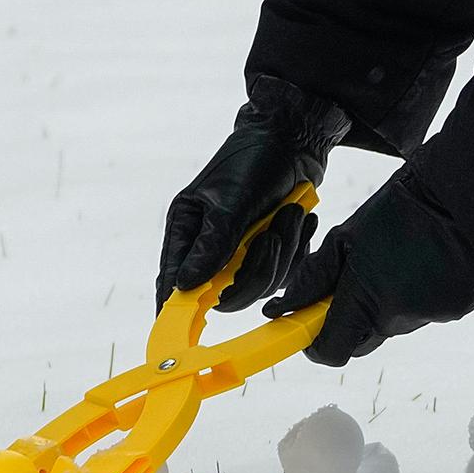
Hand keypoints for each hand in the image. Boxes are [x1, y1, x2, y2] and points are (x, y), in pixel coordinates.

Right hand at [157, 75, 349, 309]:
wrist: (295, 137)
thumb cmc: (254, 159)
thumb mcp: (232, 200)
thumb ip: (213, 245)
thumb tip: (185, 287)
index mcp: (187, 230)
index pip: (173, 282)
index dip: (176, 311)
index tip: (183, 335)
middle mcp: (211, 245)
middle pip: (227, 293)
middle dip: (257, 269)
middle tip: (272, 238)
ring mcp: (242, 249)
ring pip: (262, 283)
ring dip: (283, 250)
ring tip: (289, 213)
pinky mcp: (271, 248)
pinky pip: (285, 271)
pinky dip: (298, 246)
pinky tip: (300, 216)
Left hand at [268, 175, 473, 365]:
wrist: (460, 195)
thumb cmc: (398, 209)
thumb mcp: (345, 238)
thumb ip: (312, 279)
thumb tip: (281, 307)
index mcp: (366, 300)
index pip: (331, 350)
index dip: (315, 343)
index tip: (311, 324)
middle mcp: (398, 318)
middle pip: (362, 339)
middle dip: (352, 319)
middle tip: (355, 280)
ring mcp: (430, 316)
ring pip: (395, 323)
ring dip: (388, 303)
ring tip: (397, 260)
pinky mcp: (456, 310)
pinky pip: (425, 312)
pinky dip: (419, 294)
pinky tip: (425, 261)